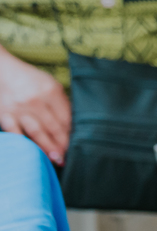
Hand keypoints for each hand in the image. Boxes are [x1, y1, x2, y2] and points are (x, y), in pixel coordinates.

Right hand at [0, 49, 70, 164]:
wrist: (1, 71)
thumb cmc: (30, 79)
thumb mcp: (50, 84)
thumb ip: (61, 102)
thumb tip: (72, 123)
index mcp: (50, 91)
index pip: (65, 117)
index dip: (71, 133)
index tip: (76, 144)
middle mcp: (35, 100)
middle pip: (53, 127)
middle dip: (62, 144)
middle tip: (67, 157)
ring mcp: (19, 109)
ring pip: (36, 132)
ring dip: (47, 147)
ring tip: (55, 159)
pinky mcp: (4, 115)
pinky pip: (16, 133)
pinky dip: (25, 144)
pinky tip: (32, 153)